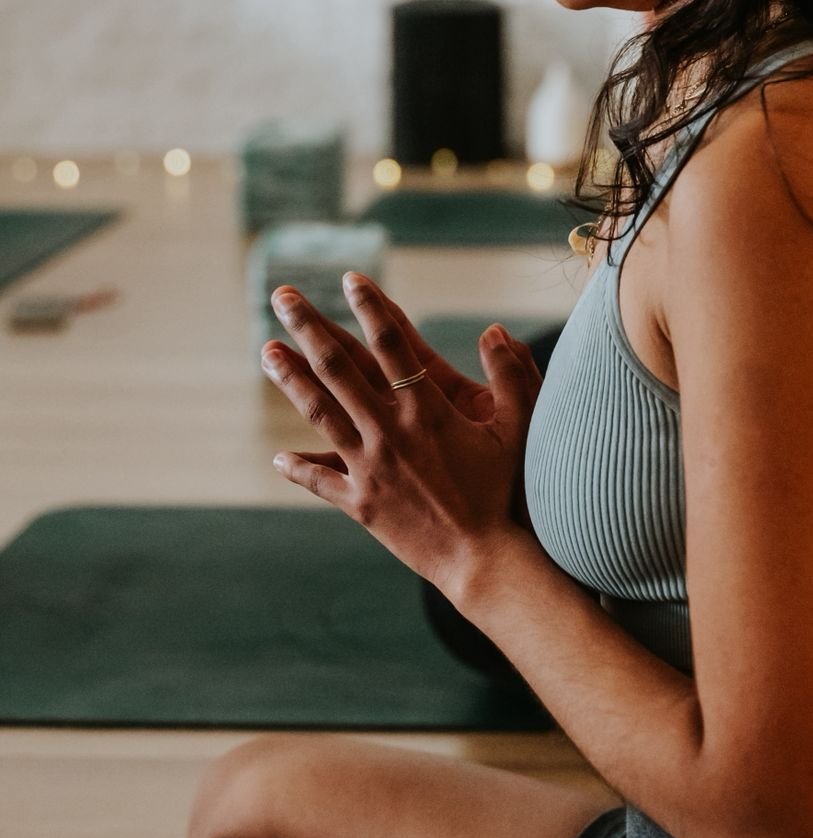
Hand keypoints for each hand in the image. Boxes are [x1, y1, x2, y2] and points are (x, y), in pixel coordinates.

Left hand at [262, 273, 544, 596]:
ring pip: (320, 413)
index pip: (391, 343)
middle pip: (339, 368)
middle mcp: (389, 431)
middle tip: (282, 296)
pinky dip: (300, 467)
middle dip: (309, 327)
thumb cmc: (506, 491)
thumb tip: (495, 328)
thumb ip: (512, 373)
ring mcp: (369, 467)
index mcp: (426, 409)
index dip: (370, 307)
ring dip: (291, 379)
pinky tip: (279, 457)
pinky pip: (321, 480)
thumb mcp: (519, 427)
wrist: (483, 559)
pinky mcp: (361, 503)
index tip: (351, 278)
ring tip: (267, 351)